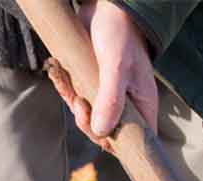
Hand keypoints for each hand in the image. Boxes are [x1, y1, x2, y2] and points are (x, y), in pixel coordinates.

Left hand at [64, 0, 158, 141]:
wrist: (105, 6)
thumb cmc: (120, 35)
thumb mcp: (116, 67)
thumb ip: (110, 99)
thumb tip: (100, 131)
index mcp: (142, 105)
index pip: (137, 140)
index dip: (118, 144)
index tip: (99, 133)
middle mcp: (127, 104)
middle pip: (108, 132)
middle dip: (88, 123)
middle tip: (79, 104)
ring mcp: (108, 94)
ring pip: (89, 116)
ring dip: (74, 103)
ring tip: (67, 84)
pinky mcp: (90, 82)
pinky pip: (77, 97)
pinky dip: (66, 90)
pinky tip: (60, 75)